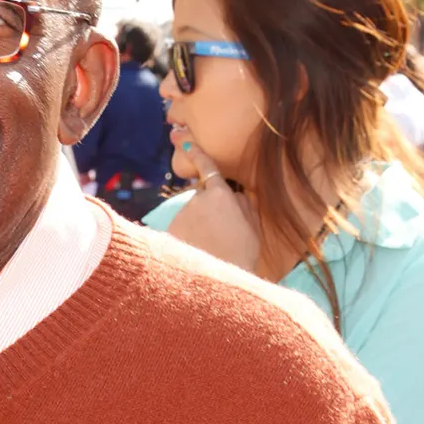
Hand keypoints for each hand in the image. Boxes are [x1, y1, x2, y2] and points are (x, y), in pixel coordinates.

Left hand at [165, 144, 260, 272]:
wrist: (218, 281)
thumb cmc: (242, 255)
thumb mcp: (253, 226)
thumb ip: (245, 204)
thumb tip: (238, 192)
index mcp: (220, 194)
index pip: (208, 168)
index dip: (197, 153)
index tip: (185, 142)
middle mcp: (197, 199)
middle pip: (202, 198)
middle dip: (208, 211)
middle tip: (220, 236)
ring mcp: (181, 215)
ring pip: (190, 216)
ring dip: (198, 227)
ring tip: (210, 248)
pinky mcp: (171, 231)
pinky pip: (180, 230)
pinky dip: (187, 239)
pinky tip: (196, 252)